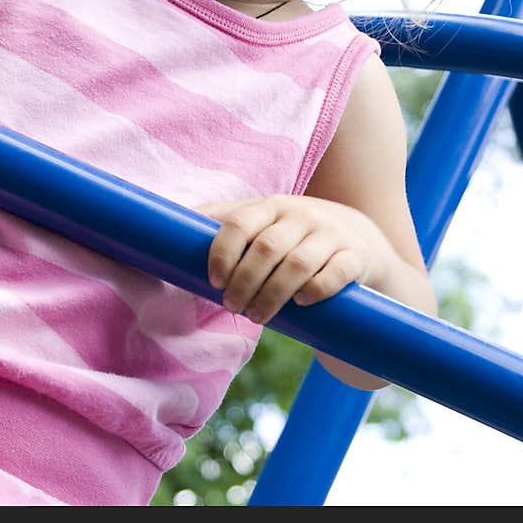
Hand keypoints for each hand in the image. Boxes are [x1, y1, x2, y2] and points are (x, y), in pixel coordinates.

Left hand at [200, 194, 391, 324]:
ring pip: (298, 265)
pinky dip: (315, 290)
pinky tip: (300, 304)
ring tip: (258, 316)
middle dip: (245, 283)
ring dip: (273, 296)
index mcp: (271, 206)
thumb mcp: (260, 220)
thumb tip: (166, 223)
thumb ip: (221, 220)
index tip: (213, 281)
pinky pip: (336, 273)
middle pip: (267, 249)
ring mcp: (330, 234)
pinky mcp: (355, 256)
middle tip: (232, 307)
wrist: (355, 235)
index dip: (223, 253)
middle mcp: (301, 215)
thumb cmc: (292, 234)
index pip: (240, 223)